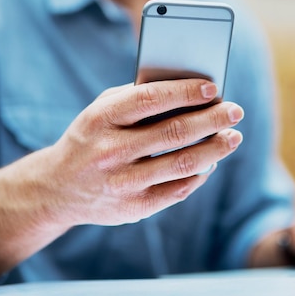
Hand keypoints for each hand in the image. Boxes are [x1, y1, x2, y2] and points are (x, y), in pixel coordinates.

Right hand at [48, 78, 243, 227]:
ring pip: (181, 164)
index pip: (150, 99)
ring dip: (215, 149)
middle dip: (211, 119)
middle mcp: (110, 151)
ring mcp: (122, 183)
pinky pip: (177, 190)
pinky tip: (212, 161)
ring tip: (233, 136)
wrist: (58, 187)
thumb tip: (188, 88)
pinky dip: (200, 174)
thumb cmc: (92, 136)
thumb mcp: (102, 109)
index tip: (212, 87)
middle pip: (173, 132)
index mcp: (102, 118)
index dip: (184, 92)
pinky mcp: (132, 208)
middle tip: (235, 110)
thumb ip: (137, 96)